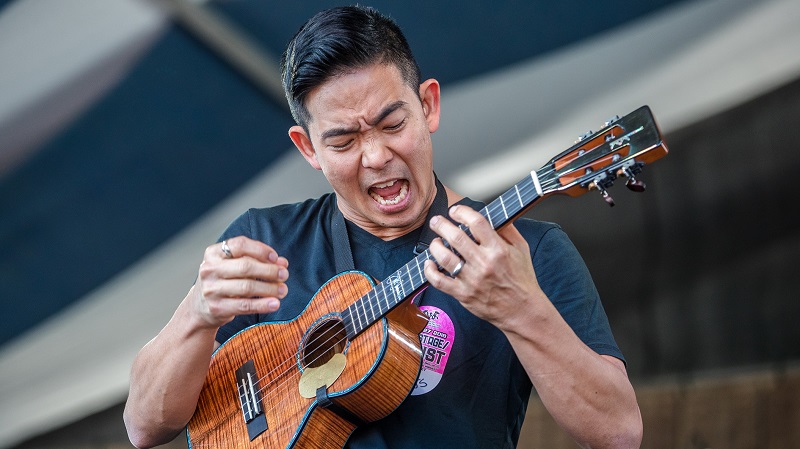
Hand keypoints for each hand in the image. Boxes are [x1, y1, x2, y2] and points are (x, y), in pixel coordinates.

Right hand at [192, 236, 288, 327]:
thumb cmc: (224, 281)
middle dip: (269, 270)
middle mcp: (209, 269)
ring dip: (270, 288)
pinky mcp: (217, 308)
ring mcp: (211, 289)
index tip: (276, 258)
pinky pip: (244, 305)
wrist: (199, 308)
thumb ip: (257, 261)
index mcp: (213, 253)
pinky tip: (275, 303)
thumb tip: (282, 263)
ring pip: (247, 287)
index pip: (240, 244)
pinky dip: (262, 304)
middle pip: (246, 266)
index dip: (261, 250)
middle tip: (284, 275)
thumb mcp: (234, 266)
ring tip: (283, 290)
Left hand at [423, 205, 541, 328]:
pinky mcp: (463, 294)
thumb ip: (508, 230)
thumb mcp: (521, 250)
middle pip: (456, 237)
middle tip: (436, 221)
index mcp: (498, 249)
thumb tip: (494, 214)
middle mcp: (484, 263)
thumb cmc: (522, 280)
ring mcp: (472, 280)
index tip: (455, 211)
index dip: (462, 212)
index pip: (476, 222)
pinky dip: (430, 271)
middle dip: (441, 224)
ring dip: (435, 246)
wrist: (522, 311)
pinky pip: (439, 281)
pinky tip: (430, 263)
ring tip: (435, 242)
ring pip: (444, 257)